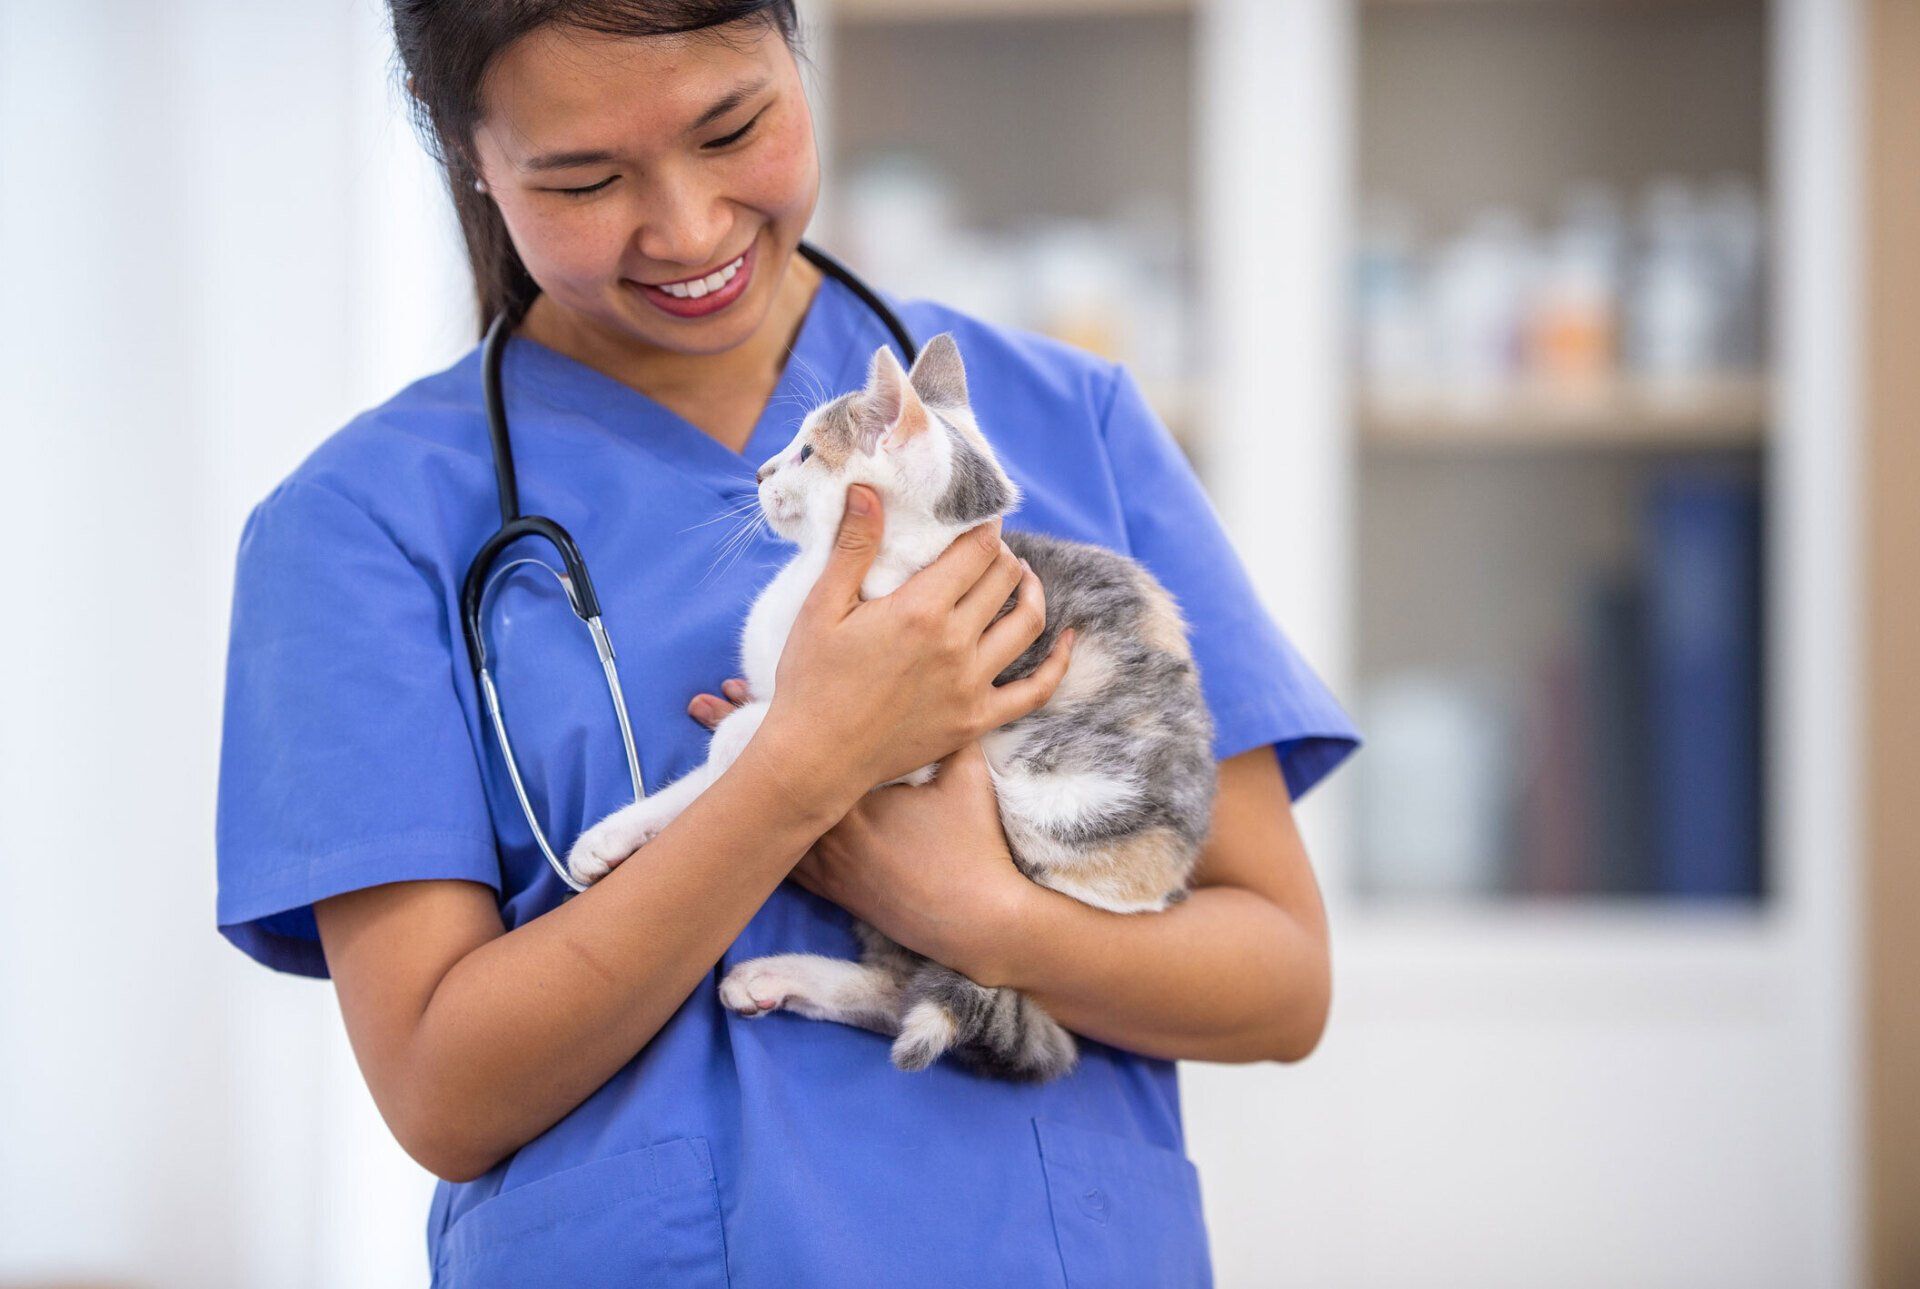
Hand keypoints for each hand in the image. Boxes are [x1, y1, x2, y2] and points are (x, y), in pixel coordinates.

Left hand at [691, 692, 1030, 975]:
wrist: (973, 919)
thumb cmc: (973, 845)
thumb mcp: (965, 775)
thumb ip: (950, 728)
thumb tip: (947, 682)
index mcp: (858, 793)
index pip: (798, 745)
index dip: (760, 717)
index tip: (731, 693)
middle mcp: (830, 829)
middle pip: (769, 780)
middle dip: (734, 742)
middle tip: (701, 708)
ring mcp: (826, 865)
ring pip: (767, 823)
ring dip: (740, 792)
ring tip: (708, 760)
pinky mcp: (831, 890)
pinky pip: (782, 862)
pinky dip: (759, 840)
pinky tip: (737, 820)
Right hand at [750, 485, 1074, 819]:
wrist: (815, 760)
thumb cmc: (809, 681)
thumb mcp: (820, 607)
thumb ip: (852, 546)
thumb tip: (867, 489)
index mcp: (920, 610)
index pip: (976, 551)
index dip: (984, 527)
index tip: (980, 517)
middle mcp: (955, 644)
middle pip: (1003, 579)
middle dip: (1001, 555)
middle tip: (989, 549)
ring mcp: (971, 685)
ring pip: (1026, 623)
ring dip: (1031, 591)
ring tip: (1021, 577)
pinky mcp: (976, 720)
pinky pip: (1036, 690)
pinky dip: (1058, 662)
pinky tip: (1065, 640)